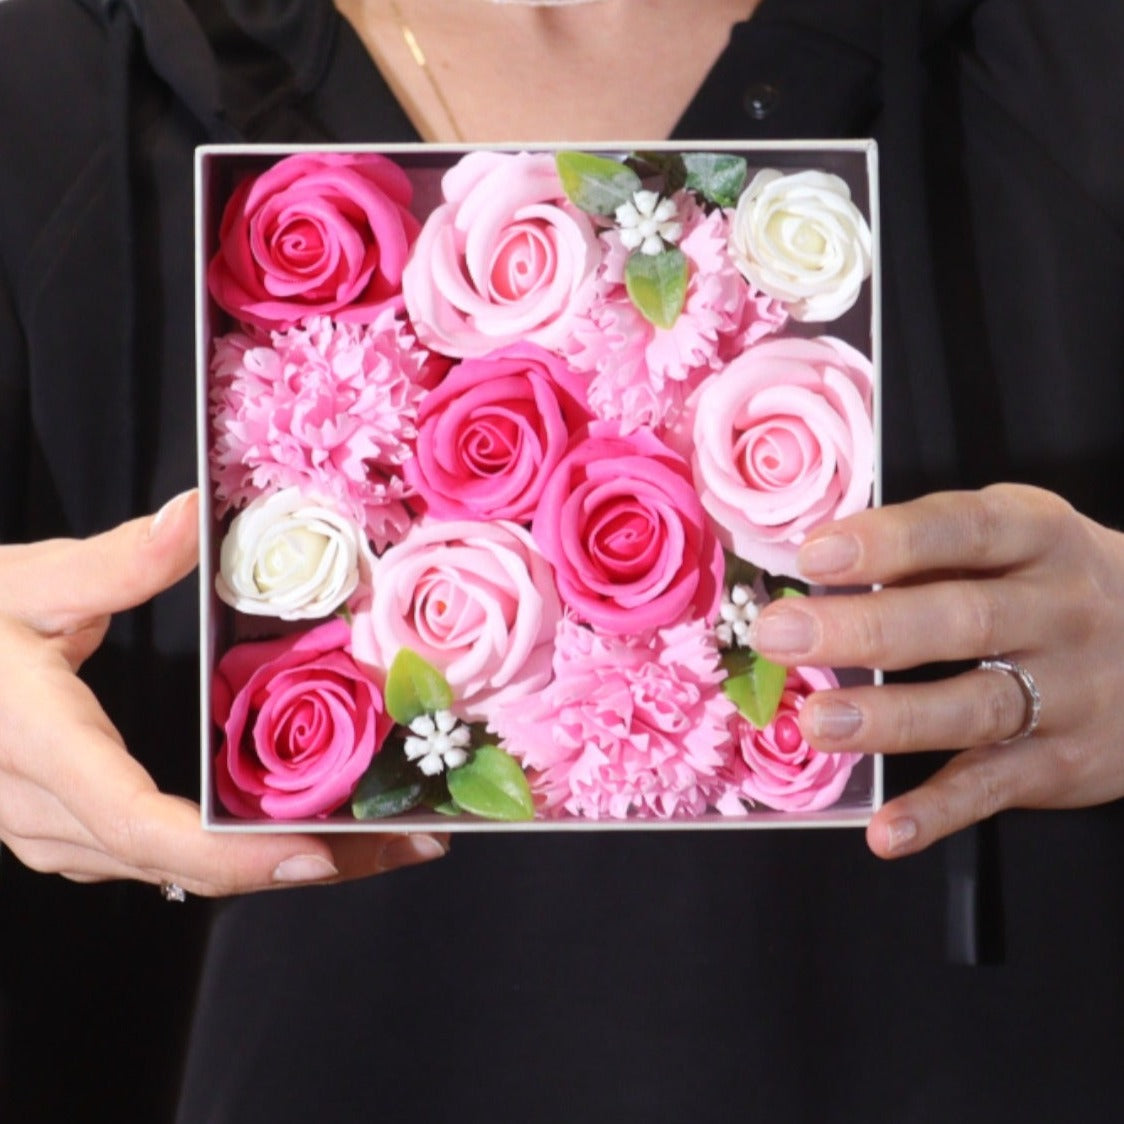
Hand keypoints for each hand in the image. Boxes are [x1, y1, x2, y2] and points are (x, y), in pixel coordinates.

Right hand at [0, 490, 447, 893]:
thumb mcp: (27, 582)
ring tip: (379, 834)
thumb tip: (195, 517)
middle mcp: (47, 813)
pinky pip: (161, 857)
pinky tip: (298, 825)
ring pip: (179, 871)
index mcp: (41, 748)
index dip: (235, 852)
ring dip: (281, 860)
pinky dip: (236, 850)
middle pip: (187, 865)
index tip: (321, 853)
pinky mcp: (68, 830)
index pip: (143, 826)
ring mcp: (54, 833)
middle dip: (304, 862)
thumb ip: (117, 560)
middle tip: (410, 839)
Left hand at [747, 484, 1123, 857]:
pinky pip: (994, 789)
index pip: (964, 530)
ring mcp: (1067, 693)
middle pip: (961, 621)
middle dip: (865, 630)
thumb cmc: (1056, 583)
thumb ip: (933, 548)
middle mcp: (1059, 611)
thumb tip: (818, 558)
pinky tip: (885, 831)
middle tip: (780, 635)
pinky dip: (939, 813)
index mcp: (1039, 536)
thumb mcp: (1019, 539)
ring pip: (974, 707)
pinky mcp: (1063, 763)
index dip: (890, 542)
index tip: (815, 554)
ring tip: (816, 722)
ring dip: (891, 717)